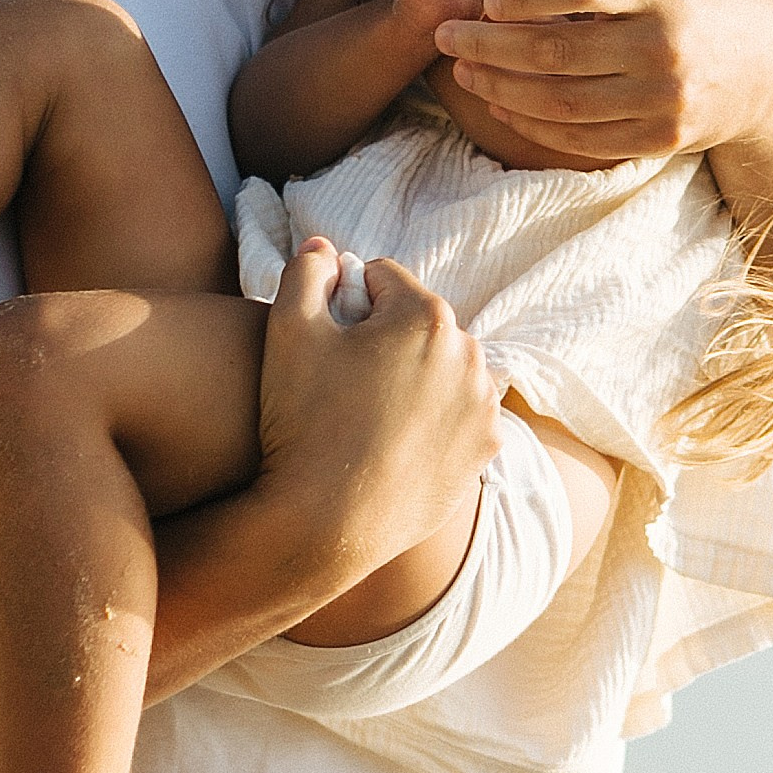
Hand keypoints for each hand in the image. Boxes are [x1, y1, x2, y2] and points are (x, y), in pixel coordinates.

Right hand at [254, 236, 500, 574]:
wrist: (325, 524)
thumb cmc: (301, 422)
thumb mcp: (286, 330)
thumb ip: (305, 272)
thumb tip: (325, 247)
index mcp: (426, 316)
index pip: (381, 279)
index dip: (344, 303)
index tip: (327, 340)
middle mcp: (470, 355)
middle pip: (416, 323)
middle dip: (384, 339)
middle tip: (342, 382)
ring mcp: (483, 407)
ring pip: (440, 370)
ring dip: (412, 378)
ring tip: (366, 415)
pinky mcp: (485, 451)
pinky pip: (456, 416)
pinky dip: (431, 421)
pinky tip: (392, 443)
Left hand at [433, 0, 772, 192]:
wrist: (764, 67)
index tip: (486, 1)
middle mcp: (666, 46)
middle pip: (559, 50)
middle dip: (490, 46)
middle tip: (446, 36)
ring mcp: (663, 98)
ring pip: (562, 100)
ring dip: (500, 87)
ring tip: (463, 69)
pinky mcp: (659, 138)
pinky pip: (580, 137)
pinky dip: (532, 123)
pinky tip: (500, 101)